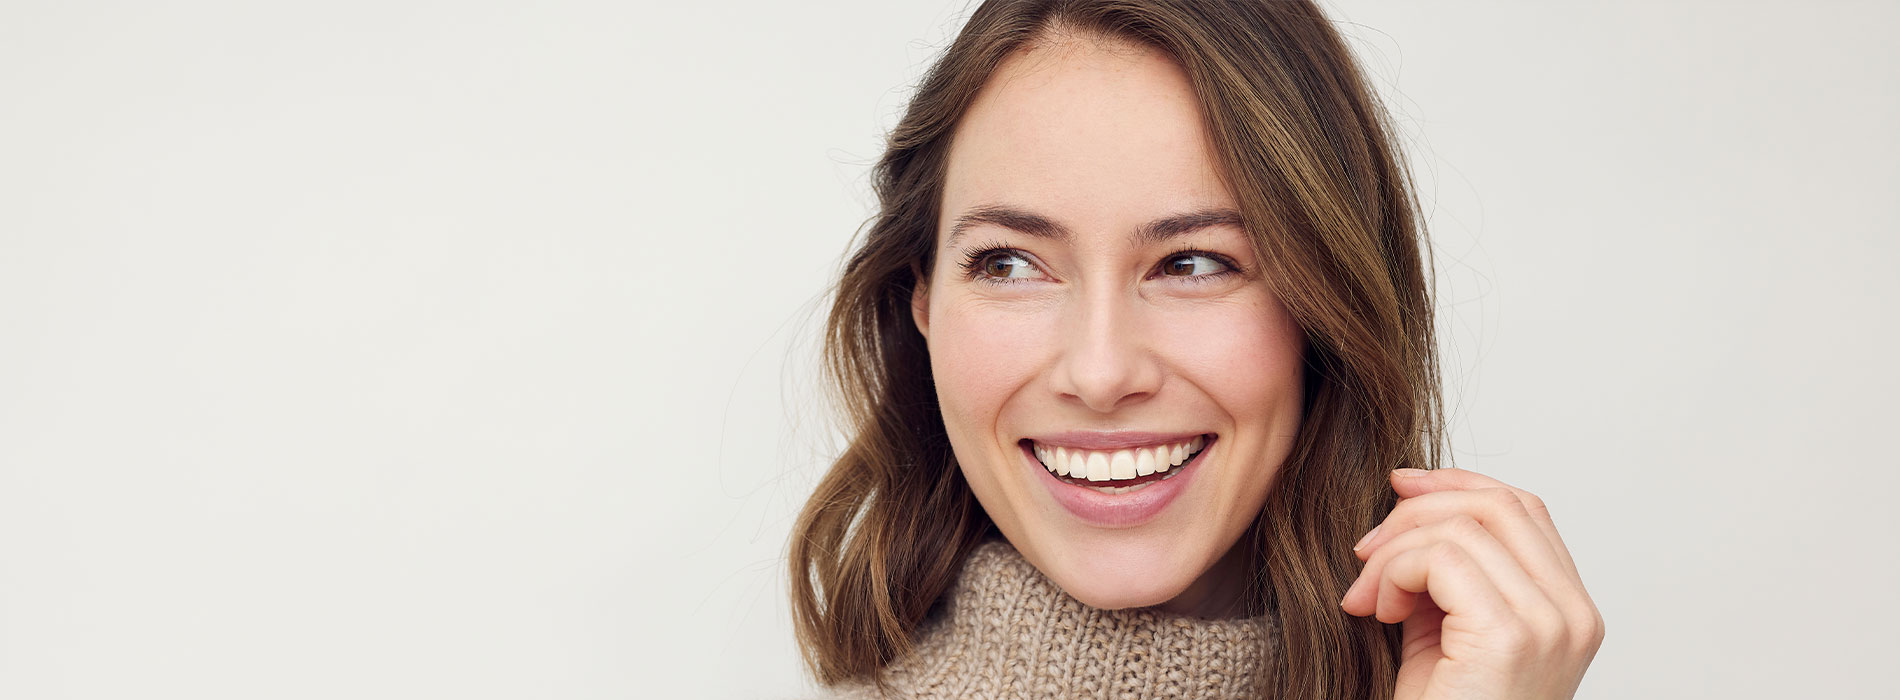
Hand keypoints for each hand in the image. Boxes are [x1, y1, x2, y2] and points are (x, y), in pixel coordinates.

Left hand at [1340, 468, 1603, 699]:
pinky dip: (1394, 571)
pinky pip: (1442, 558)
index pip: (1523, 509)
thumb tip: (1407, 502)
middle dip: (1417, 509)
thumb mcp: (1443, 633)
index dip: (1457, 484)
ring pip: (1462, 527)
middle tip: (1364, 551)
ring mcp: (1551, 625)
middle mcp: (1574, 616)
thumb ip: (1444, 574)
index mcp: (1568, 612)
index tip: (1398, 487)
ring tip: (1366, 598)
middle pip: (1499, 504)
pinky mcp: (1511, 637)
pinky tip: (1376, 611)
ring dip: (1393, 550)